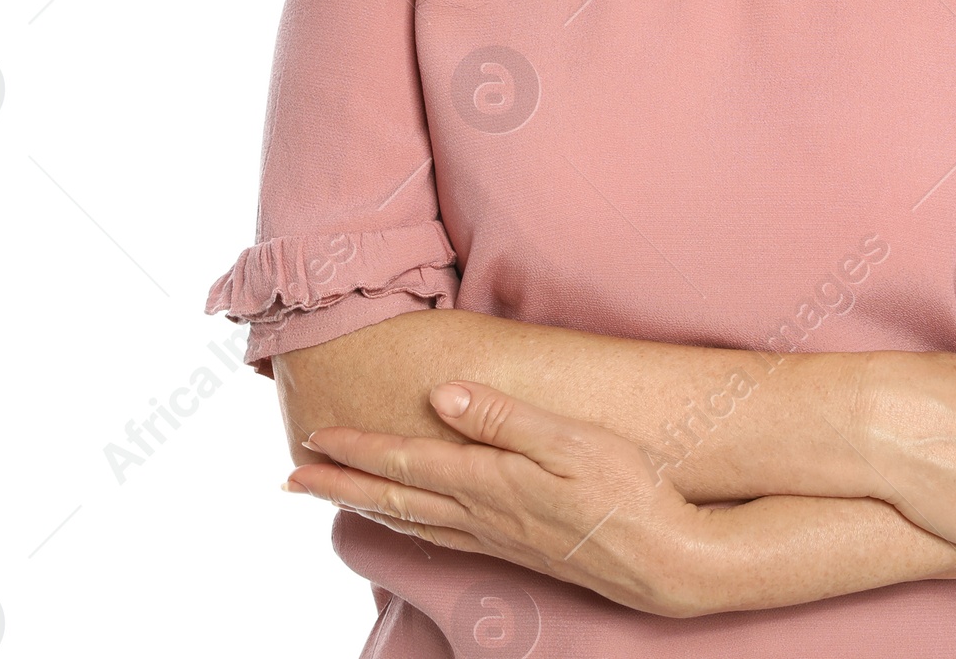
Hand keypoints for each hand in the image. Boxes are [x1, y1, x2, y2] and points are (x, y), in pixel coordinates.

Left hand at [285, 381, 720, 616]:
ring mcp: (498, 538)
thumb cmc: (626, 490)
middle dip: (340, 484)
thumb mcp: (570, 439)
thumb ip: (505, 417)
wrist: (664, 561)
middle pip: (395, 498)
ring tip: (335, 494)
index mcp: (490, 481)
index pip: (407, 462)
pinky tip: (409, 522)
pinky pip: (441, 536)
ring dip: (366, 505)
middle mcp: (483, 515)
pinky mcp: (516, 550)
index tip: (315, 436)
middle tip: (291, 479)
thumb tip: (442, 394)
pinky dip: (407, 524)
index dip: (358, 448)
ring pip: (413, 521)